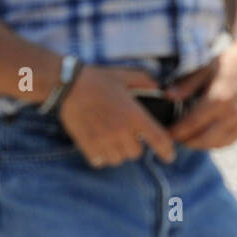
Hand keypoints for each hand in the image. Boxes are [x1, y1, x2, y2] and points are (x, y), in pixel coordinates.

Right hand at [59, 66, 176, 167]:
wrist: (67, 85)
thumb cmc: (96, 79)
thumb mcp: (124, 75)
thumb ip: (144, 81)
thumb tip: (158, 87)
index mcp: (134, 115)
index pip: (158, 140)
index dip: (167, 152)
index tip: (169, 156)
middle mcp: (121, 131)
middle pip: (136, 153)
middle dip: (134, 146)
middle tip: (126, 136)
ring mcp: (104, 140)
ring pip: (118, 159)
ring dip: (117, 152)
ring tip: (111, 140)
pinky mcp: (88, 146)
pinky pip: (100, 162)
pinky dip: (101, 157)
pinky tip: (98, 145)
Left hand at [166, 38, 236, 149]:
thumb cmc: (228, 64)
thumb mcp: (204, 70)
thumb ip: (186, 85)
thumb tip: (167, 96)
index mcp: (218, 99)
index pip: (191, 124)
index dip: (176, 132)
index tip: (165, 134)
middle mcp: (230, 114)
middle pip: (203, 139)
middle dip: (186, 141)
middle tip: (174, 138)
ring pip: (216, 144)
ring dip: (200, 145)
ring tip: (187, 139)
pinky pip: (228, 141)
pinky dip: (215, 144)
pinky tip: (205, 139)